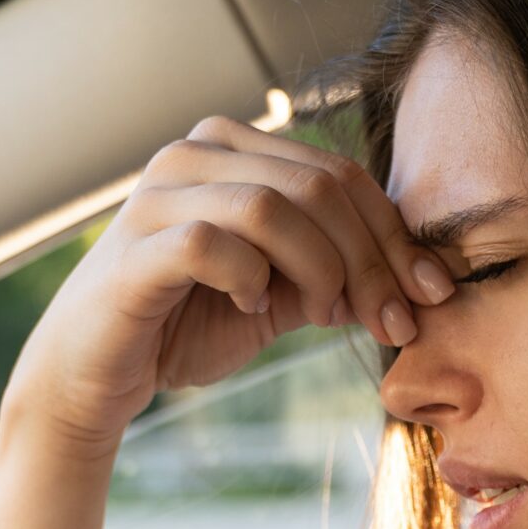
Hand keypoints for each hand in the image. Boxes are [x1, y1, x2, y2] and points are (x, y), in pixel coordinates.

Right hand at [2, 113, 455, 460]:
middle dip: (372, 259)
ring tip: (324, 317)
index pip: (339, 174)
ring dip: (320, 270)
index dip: (396, 234)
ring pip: (273, 207)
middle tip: (392, 320)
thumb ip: (335, 270)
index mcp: (234, 151)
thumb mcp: (280, 294)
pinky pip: (213, 246)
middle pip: (317, 186)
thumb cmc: (186, 326)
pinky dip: (250, 279)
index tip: (432, 293)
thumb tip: (421, 279)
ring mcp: (158, 194)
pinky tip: (251, 308)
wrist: (95, 377)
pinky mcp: (134, 246)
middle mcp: (193, 154)